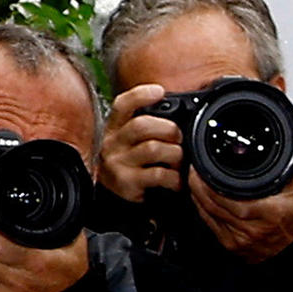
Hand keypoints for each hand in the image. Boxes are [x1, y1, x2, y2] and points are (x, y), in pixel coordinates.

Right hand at [97, 85, 181, 207]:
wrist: (113, 200)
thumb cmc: (130, 166)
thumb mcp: (130, 143)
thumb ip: (147, 128)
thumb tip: (179, 119)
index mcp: (115, 128)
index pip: (123, 105)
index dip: (141, 95)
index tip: (159, 91)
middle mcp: (113, 143)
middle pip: (142, 125)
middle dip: (169, 129)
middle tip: (179, 139)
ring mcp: (118, 163)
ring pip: (153, 148)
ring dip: (175, 154)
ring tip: (179, 162)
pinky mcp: (127, 182)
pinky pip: (158, 174)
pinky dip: (174, 178)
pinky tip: (176, 181)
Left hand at [196, 163, 292, 265]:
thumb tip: (290, 142)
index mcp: (271, 213)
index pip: (230, 198)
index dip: (210, 183)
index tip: (201, 169)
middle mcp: (255, 230)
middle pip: (215, 206)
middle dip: (200, 187)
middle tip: (194, 172)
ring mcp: (243, 241)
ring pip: (210, 215)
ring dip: (199, 198)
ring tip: (196, 182)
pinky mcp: (234, 246)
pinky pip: (211, 226)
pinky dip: (203, 211)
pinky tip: (202, 199)